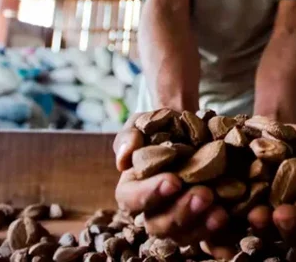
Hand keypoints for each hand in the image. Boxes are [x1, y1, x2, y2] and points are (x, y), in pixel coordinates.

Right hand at [113, 114, 228, 247]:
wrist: (193, 129)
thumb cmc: (160, 127)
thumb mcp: (141, 123)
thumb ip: (128, 136)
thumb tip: (124, 159)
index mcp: (133, 189)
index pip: (131, 199)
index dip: (149, 194)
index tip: (173, 181)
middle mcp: (154, 210)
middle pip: (159, 225)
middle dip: (181, 213)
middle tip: (204, 194)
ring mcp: (181, 219)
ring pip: (185, 236)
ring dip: (202, 226)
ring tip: (221, 211)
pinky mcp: (205, 222)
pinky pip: (212, 239)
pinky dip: (224, 232)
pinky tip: (236, 219)